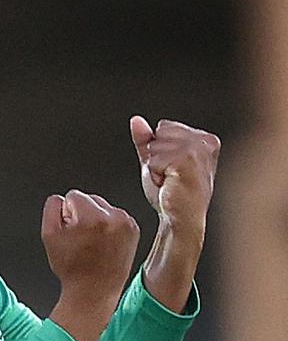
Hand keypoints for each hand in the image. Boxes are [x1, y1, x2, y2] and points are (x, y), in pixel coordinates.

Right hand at [43, 190, 139, 340]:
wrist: (94, 292)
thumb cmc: (72, 269)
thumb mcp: (49, 236)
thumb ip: (52, 208)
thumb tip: (61, 200)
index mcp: (93, 217)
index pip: (73, 195)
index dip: (66, 214)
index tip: (70, 232)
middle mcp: (113, 218)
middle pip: (90, 198)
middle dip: (82, 215)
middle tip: (81, 240)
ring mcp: (126, 224)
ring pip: (103, 207)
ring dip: (96, 220)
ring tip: (92, 244)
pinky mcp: (134, 229)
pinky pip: (116, 217)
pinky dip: (108, 227)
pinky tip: (103, 244)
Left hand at [130, 116, 219, 240]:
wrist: (180, 220)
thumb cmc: (172, 194)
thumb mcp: (157, 161)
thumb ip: (146, 140)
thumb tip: (136, 120)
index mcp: (205, 138)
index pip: (164, 127)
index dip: (159, 150)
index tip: (171, 169)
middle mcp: (206, 141)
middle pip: (159, 133)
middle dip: (156, 157)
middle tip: (169, 178)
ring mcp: (198, 150)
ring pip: (156, 147)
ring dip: (155, 167)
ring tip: (169, 182)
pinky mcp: (187, 161)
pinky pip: (154, 159)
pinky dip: (154, 174)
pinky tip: (168, 186)